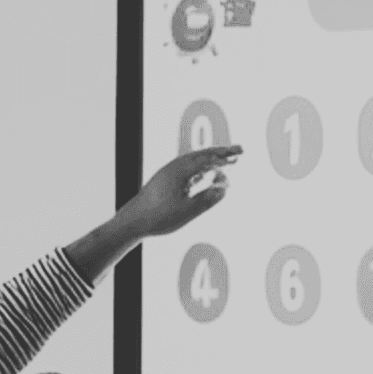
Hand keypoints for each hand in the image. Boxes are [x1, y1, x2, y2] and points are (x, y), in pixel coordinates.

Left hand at [128, 146, 242, 238]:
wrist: (133, 221)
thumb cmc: (158, 217)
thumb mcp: (187, 211)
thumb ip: (207, 199)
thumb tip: (224, 188)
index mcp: (180, 171)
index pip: (207, 158)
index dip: (225, 155)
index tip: (239, 154)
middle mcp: (174, 167)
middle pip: (202, 155)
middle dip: (221, 153)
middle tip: (239, 152)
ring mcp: (169, 172)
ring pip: (195, 161)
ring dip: (212, 160)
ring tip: (226, 162)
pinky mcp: (166, 180)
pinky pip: (188, 169)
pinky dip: (202, 168)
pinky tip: (207, 174)